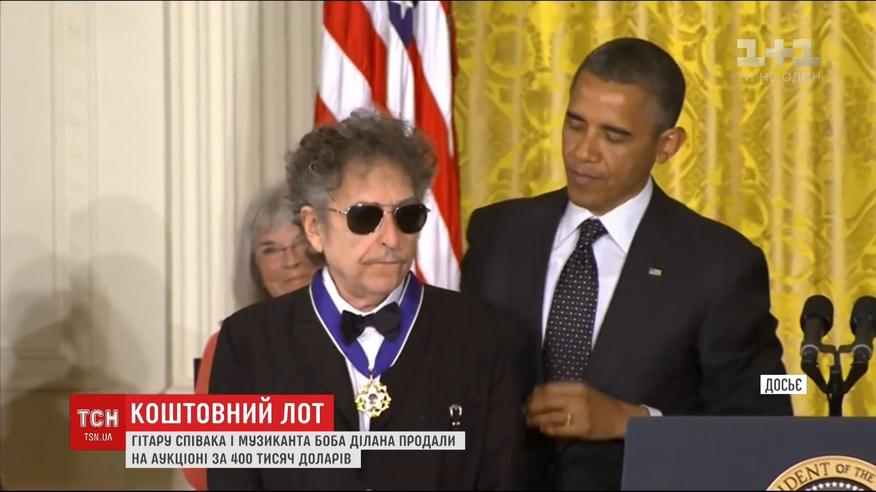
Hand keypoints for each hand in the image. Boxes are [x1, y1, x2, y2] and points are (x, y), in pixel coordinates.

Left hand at [525, 381, 646, 439]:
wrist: (620, 418)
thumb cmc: (599, 403)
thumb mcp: (583, 391)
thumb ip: (563, 391)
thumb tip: (537, 392)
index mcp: (577, 387)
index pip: (549, 388)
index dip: (535, 394)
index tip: (529, 398)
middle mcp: (577, 399)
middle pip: (545, 402)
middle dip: (532, 407)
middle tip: (525, 412)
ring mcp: (579, 415)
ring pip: (549, 417)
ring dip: (536, 420)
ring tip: (530, 422)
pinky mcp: (580, 429)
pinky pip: (557, 430)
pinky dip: (547, 429)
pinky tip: (544, 429)